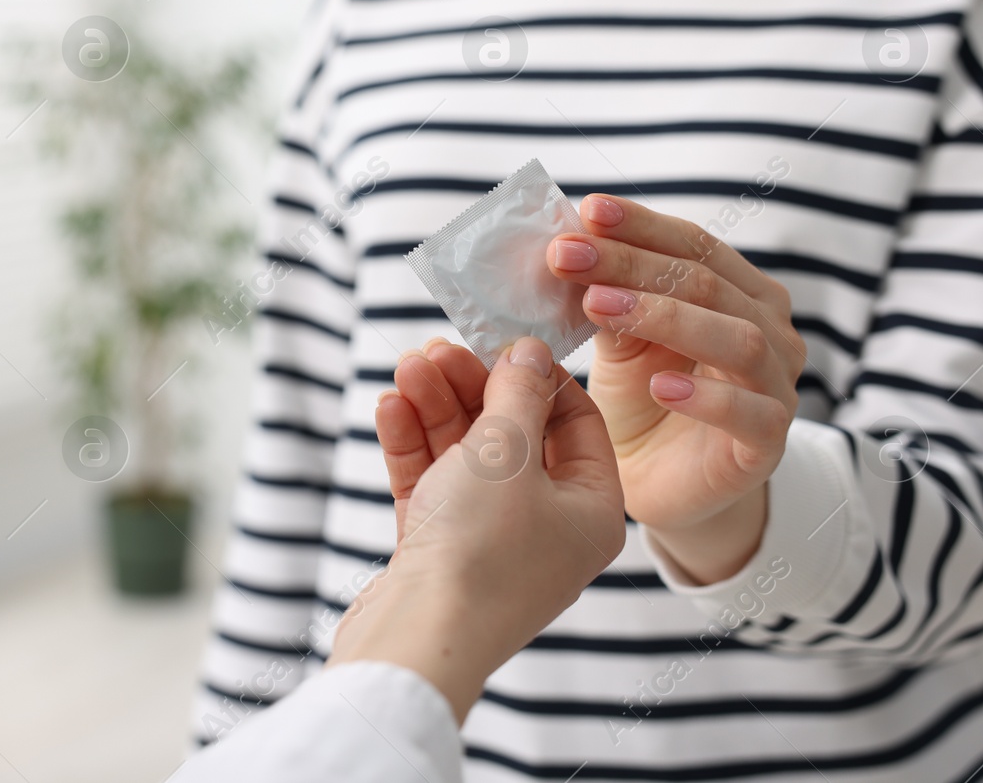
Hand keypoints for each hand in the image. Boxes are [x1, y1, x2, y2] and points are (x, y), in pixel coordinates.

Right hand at [329, 336, 623, 721]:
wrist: (418, 641)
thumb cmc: (480, 550)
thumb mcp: (505, 452)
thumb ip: (516, 394)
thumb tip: (529, 353)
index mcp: (590, 510)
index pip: (578, 423)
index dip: (539, 377)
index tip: (501, 341)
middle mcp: (548, 528)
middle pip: (514, 436)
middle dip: (472, 388)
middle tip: (436, 348)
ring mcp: (492, 543)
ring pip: (466, 458)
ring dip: (436, 409)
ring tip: (406, 367)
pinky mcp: (442, 554)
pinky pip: (433, 486)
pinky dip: (413, 447)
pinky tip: (391, 407)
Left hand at [549, 194, 806, 582]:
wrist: (658, 481)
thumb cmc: (642, 398)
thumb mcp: (620, 339)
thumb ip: (608, 295)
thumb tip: (567, 243)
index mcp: (738, 290)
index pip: (693, 244)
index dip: (640, 225)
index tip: (586, 211)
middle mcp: (769, 328)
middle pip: (706, 282)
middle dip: (630, 264)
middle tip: (567, 256)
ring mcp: (776, 384)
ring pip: (737, 337)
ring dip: (664, 316)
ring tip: (599, 307)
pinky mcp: (769, 442)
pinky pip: (749, 413)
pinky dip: (706, 396)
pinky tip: (661, 386)